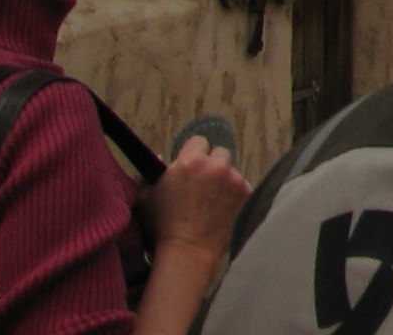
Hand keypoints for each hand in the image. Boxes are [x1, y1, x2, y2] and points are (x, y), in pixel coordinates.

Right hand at [143, 137, 249, 260]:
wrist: (189, 251)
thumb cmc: (163, 226)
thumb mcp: (147, 197)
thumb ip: (153, 173)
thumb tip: (160, 157)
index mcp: (190, 162)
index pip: (198, 141)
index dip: (194, 153)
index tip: (191, 166)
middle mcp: (215, 166)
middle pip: (219, 153)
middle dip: (211, 164)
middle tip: (203, 183)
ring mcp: (233, 178)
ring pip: (231, 170)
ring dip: (224, 179)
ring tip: (212, 200)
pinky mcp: (245, 192)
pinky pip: (241, 184)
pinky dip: (234, 193)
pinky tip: (222, 208)